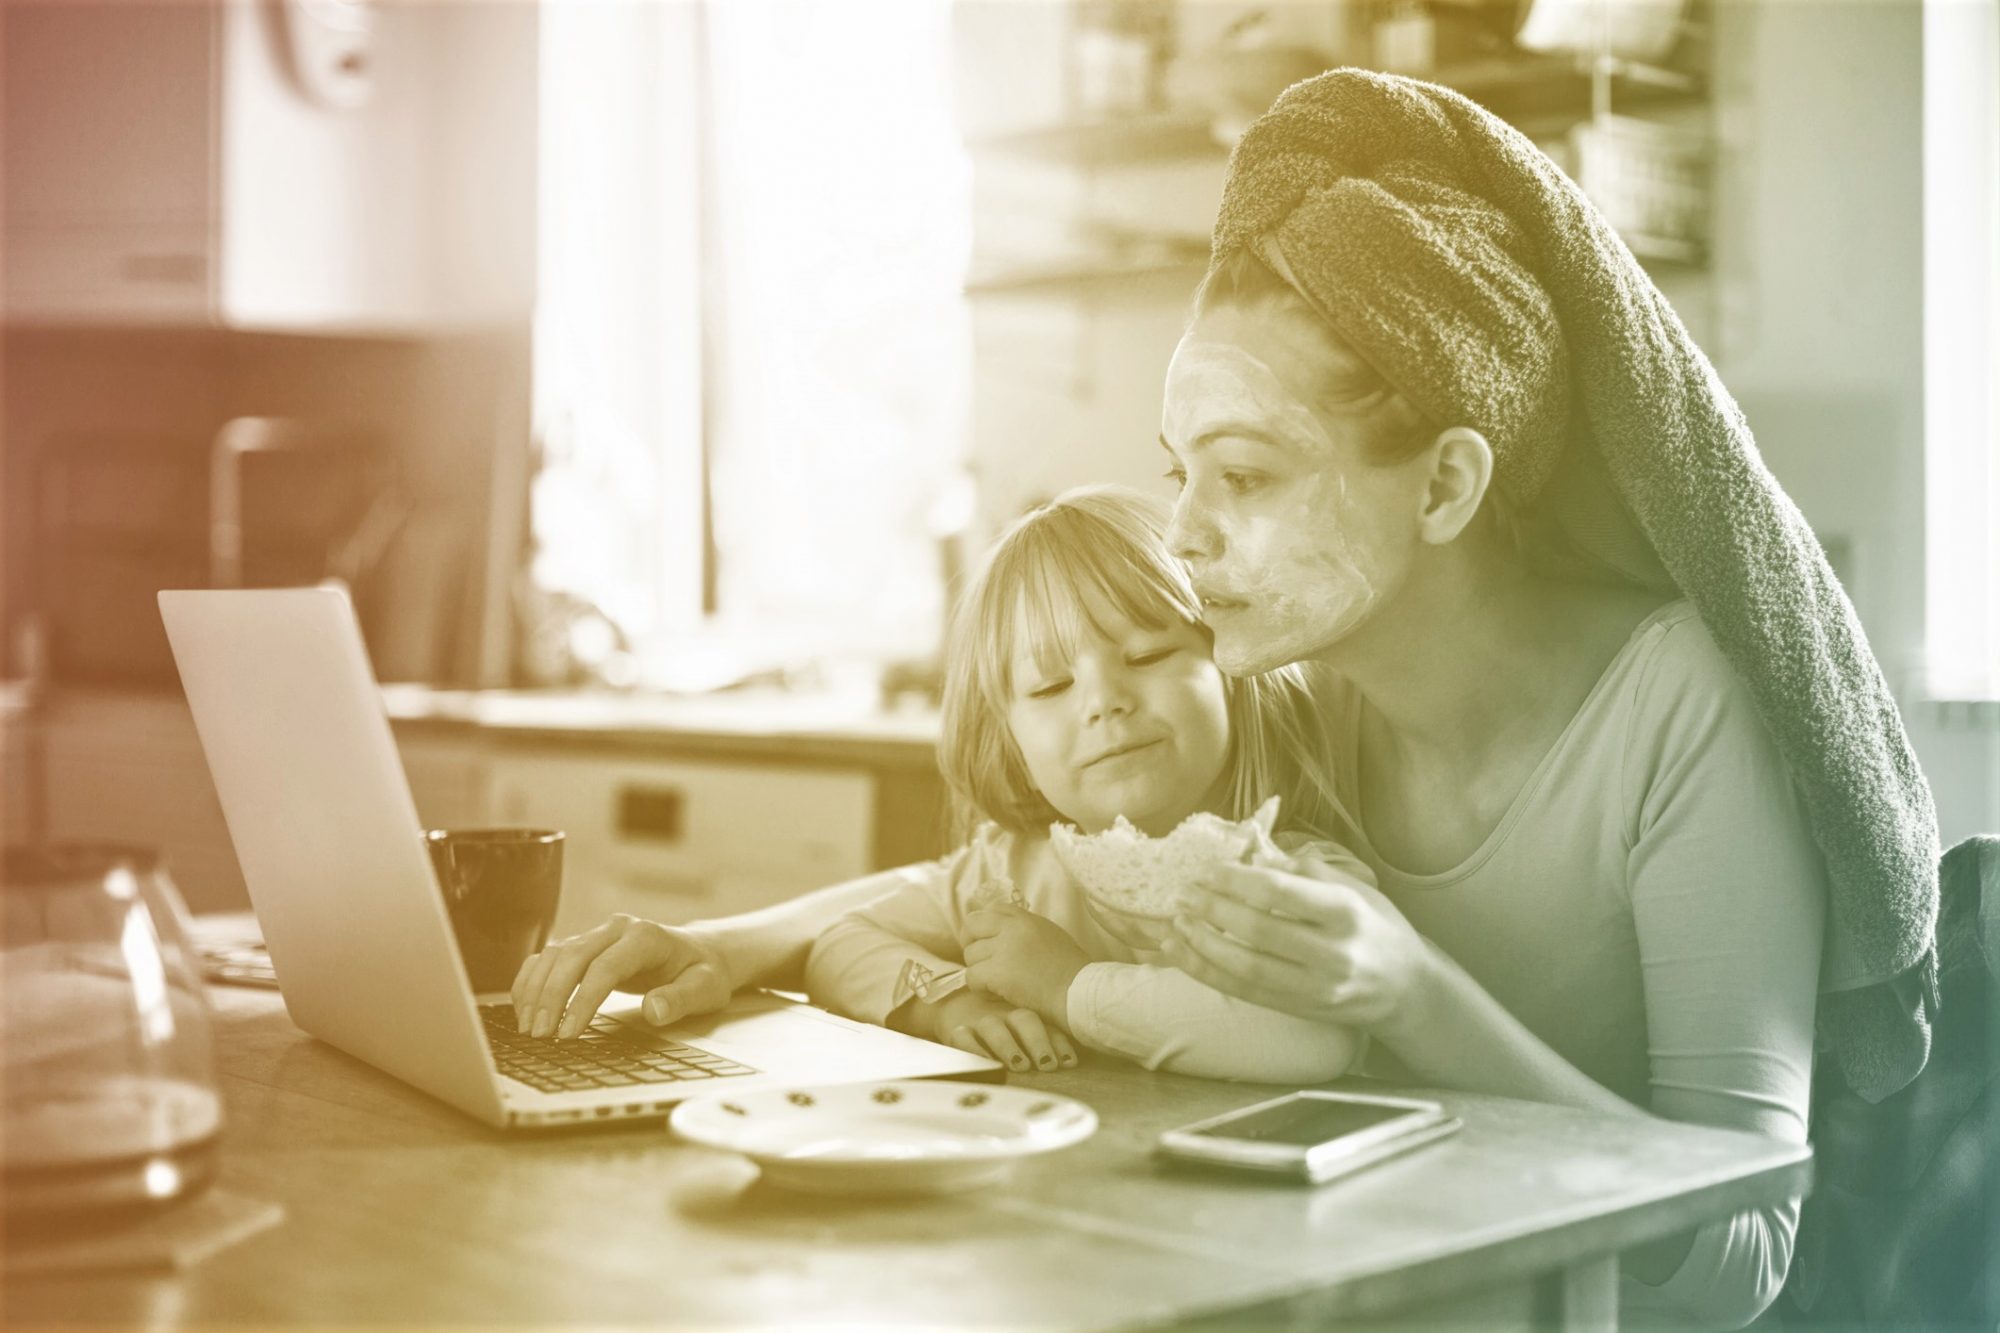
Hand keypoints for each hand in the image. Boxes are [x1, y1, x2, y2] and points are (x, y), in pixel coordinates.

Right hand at [511, 913, 736, 1038]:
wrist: (700, 953)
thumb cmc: (702, 973)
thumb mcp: (705, 989)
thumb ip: (680, 999)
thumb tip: (654, 1010)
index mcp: (646, 936)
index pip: (605, 967)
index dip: (582, 1001)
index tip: (567, 1034)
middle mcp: (617, 928)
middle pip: (571, 957)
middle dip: (551, 997)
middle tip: (540, 1036)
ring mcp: (598, 933)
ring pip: (554, 955)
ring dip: (536, 990)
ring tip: (529, 1029)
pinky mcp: (585, 945)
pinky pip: (549, 957)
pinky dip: (532, 981)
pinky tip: (524, 1008)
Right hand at [925, 989, 1077, 1072]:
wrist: (956, 1004)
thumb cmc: (1000, 1020)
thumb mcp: (1023, 1026)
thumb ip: (1046, 1039)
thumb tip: (1070, 1062)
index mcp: (1025, 1012)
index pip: (1047, 1025)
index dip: (1058, 1043)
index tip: (1068, 1063)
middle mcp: (1005, 1013)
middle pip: (1024, 1020)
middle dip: (1037, 1041)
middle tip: (1046, 1064)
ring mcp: (980, 1020)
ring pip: (993, 1028)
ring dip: (1008, 1046)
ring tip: (1020, 1066)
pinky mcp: (956, 1029)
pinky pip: (963, 1037)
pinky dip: (974, 1050)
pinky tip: (986, 1064)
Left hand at [961, 905, 1090, 1026]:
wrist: (1080, 994)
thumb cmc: (1072, 971)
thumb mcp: (1051, 936)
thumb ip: (1027, 930)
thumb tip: (1003, 932)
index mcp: (1027, 919)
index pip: (992, 908)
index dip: (983, 925)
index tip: (985, 940)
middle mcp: (1013, 928)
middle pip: (971, 926)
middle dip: (970, 943)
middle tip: (980, 961)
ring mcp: (1004, 949)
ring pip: (970, 955)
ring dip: (979, 970)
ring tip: (994, 982)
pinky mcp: (998, 973)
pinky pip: (972, 977)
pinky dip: (980, 988)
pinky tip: (995, 994)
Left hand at [1162, 860, 1430, 1030]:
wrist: (1406, 989)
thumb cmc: (1376, 926)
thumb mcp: (1354, 888)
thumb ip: (1305, 871)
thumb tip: (1254, 853)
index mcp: (1346, 911)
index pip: (1281, 893)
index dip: (1238, 881)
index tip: (1209, 871)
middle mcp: (1333, 952)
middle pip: (1259, 930)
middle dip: (1214, 910)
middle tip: (1184, 894)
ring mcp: (1316, 987)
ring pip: (1247, 968)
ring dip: (1203, 945)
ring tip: (1177, 923)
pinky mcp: (1301, 1009)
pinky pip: (1246, 993)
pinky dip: (1210, 974)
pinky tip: (1185, 956)